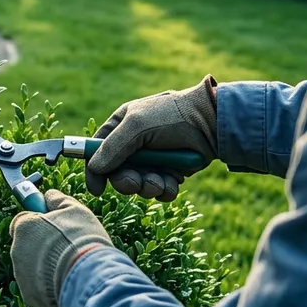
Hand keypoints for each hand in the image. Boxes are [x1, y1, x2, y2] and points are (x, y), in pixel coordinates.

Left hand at [10, 190, 112, 306]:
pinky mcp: (30, 297)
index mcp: (23, 227)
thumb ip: (58, 199)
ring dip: (46, 266)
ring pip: (33, 268)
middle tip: (66, 248)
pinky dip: (50, 286)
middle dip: (43, 246)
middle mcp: (16, 251)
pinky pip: (39, 288)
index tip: (53, 225)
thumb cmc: (82, 240)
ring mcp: (21, 276)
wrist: (89, 279)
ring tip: (71, 266)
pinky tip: (68, 282)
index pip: (22, 220)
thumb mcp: (75, 209)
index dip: (39, 222)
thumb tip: (49, 194)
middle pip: (27, 245)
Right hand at [85, 75, 218, 200]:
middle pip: (117, 174)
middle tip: (136, 183)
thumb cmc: (171, 115)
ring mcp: (153, 160)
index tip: (96, 189)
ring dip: (148, 187)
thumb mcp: (136, 126)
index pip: (97, 152)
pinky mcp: (170, 173)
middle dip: (127, 182)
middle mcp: (134, 145)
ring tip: (161, 178)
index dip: (95, 171)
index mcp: (121, 127)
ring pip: (139, 186)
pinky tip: (175, 179)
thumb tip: (94, 168)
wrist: (212, 123)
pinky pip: (160, 191)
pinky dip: (166, 190)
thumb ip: (112, 147)